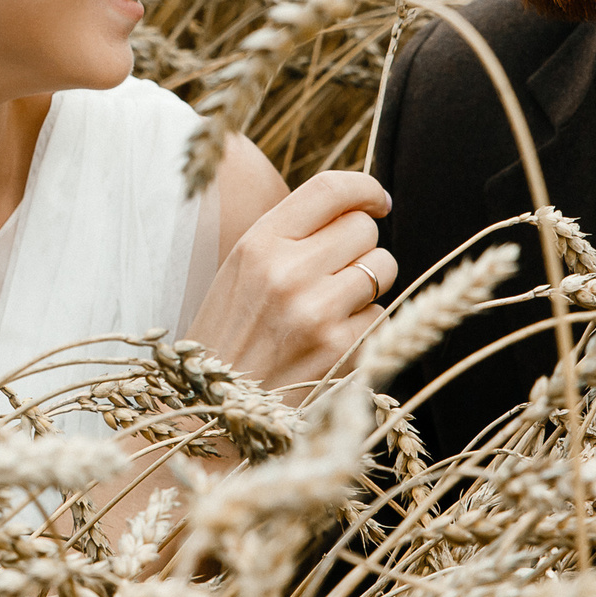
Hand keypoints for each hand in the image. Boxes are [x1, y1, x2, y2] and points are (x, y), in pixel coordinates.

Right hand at [190, 170, 395, 394]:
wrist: (213, 408)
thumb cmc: (230, 333)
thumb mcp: (242, 270)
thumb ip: (291, 235)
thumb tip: (358, 206)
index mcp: (258, 243)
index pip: (330, 189)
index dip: (364, 188)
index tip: (376, 200)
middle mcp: (288, 272)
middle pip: (364, 228)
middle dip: (360, 246)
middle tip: (335, 272)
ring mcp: (317, 312)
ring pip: (382, 267)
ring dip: (367, 284)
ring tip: (331, 307)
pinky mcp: (341, 350)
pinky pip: (380, 313)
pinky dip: (364, 325)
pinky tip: (330, 341)